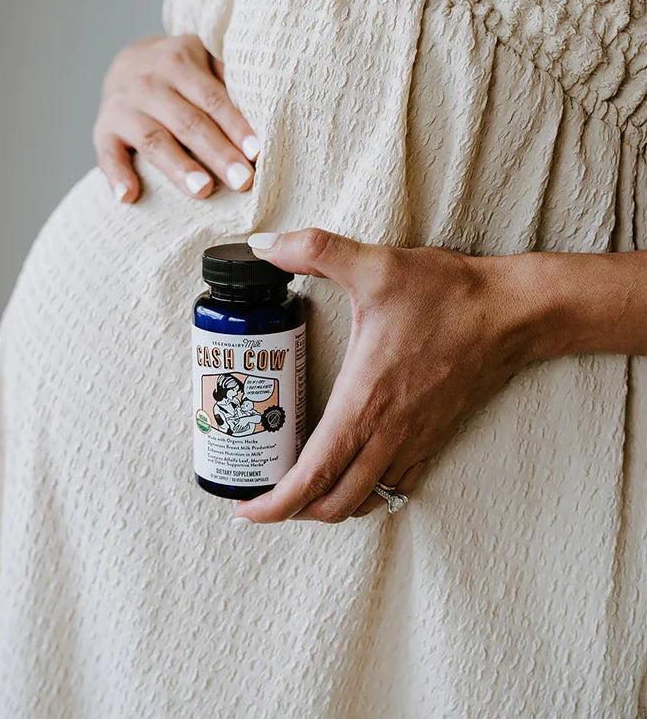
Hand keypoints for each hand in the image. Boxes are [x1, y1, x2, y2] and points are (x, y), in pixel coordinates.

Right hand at [94, 33, 259, 201]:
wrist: (126, 64)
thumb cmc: (178, 72)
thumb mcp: (201, 62)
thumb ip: (227, 82)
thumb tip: (266, 113)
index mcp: (178, 61)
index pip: (212, 98)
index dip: (235, 125)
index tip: (256, 152)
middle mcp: (147, 81)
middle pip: (187, 122)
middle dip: (217, 153)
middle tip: (242, 181)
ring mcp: (121, 106)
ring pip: (153, 140)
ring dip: (177, 167)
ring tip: (203, 190)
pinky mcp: (102, 130)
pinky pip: (107, 155)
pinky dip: (116, 176)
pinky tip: (128, 197)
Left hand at [232, 228, 539, 523]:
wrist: (512, 313)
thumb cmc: (444, 293)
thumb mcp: (373, 264)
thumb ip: (313, 251)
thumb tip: (263, 246)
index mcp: (365, 402)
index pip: (314, 473)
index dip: (277, 503)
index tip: (246, 513)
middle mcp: (389, 432)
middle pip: (335, 501)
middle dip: (293, 511)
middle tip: (262, 498)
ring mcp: (416, 440)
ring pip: (367, 498)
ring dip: (329, 505)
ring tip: (298, 490)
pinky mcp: (436, 437)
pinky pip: (397, 484)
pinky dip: (366, 492)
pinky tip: (350, 473)